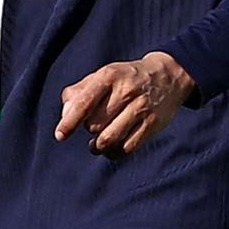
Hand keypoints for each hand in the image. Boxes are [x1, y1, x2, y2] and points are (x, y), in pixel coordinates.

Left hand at [54, 51, 194, 156]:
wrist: (168, 76)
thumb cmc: (126, 78)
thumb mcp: (103, 75)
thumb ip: (79, 92)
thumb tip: (65, 116)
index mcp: (109, 76)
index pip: (85, 102)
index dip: (70, 122)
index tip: (60, 136)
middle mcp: (126, 91)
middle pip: (95, 125)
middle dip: (89, 129)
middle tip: (95, 124)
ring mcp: (141, 108)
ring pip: (109, 139)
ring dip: (98, 146)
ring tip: (96, 144)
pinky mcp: (153, 124)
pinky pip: (127, 148)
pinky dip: (115, 153)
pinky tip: (113, 148)